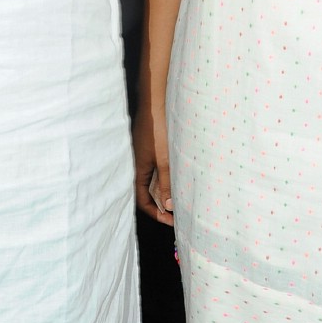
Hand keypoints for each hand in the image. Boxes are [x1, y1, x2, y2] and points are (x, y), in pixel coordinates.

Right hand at [133, 94, 173, 226]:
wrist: (155, 101)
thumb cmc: (158, 130)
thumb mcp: (164, 160)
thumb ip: (166, 183)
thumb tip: (168, 206)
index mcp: (138, 170)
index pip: (143, 200)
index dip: (157, 213)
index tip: (172, 220)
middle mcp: (139, 164)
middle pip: (149, 191)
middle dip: (163, 203)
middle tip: (180, 212)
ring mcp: (145, 154)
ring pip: (155, 179)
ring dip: (167, 189)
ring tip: (184, 197)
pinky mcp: (152, 146)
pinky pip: (158, 167)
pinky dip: (168, 175)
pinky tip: (180, 175)